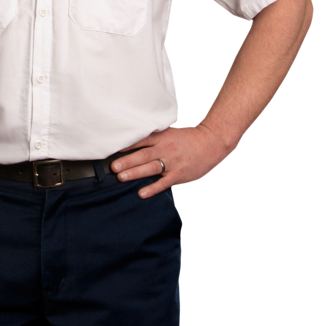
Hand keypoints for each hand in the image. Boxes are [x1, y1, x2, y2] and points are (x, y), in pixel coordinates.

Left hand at [110, 123, 230, 197]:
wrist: (212, 143)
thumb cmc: (188, 138)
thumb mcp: (170, 132)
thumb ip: (154, 137)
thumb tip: (133, 140)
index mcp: (162, 137)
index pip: (141, 140)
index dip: (127, 144)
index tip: (112, 148)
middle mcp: (166, 149)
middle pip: (143, 155)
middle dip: (127, 161)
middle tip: (112, 166)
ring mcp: (172, 162)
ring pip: (151, 168)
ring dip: (135, 173)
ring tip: (121, 177)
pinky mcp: (179, 175)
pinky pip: (164, 183)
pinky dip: (153, 188)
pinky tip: (142, 193)